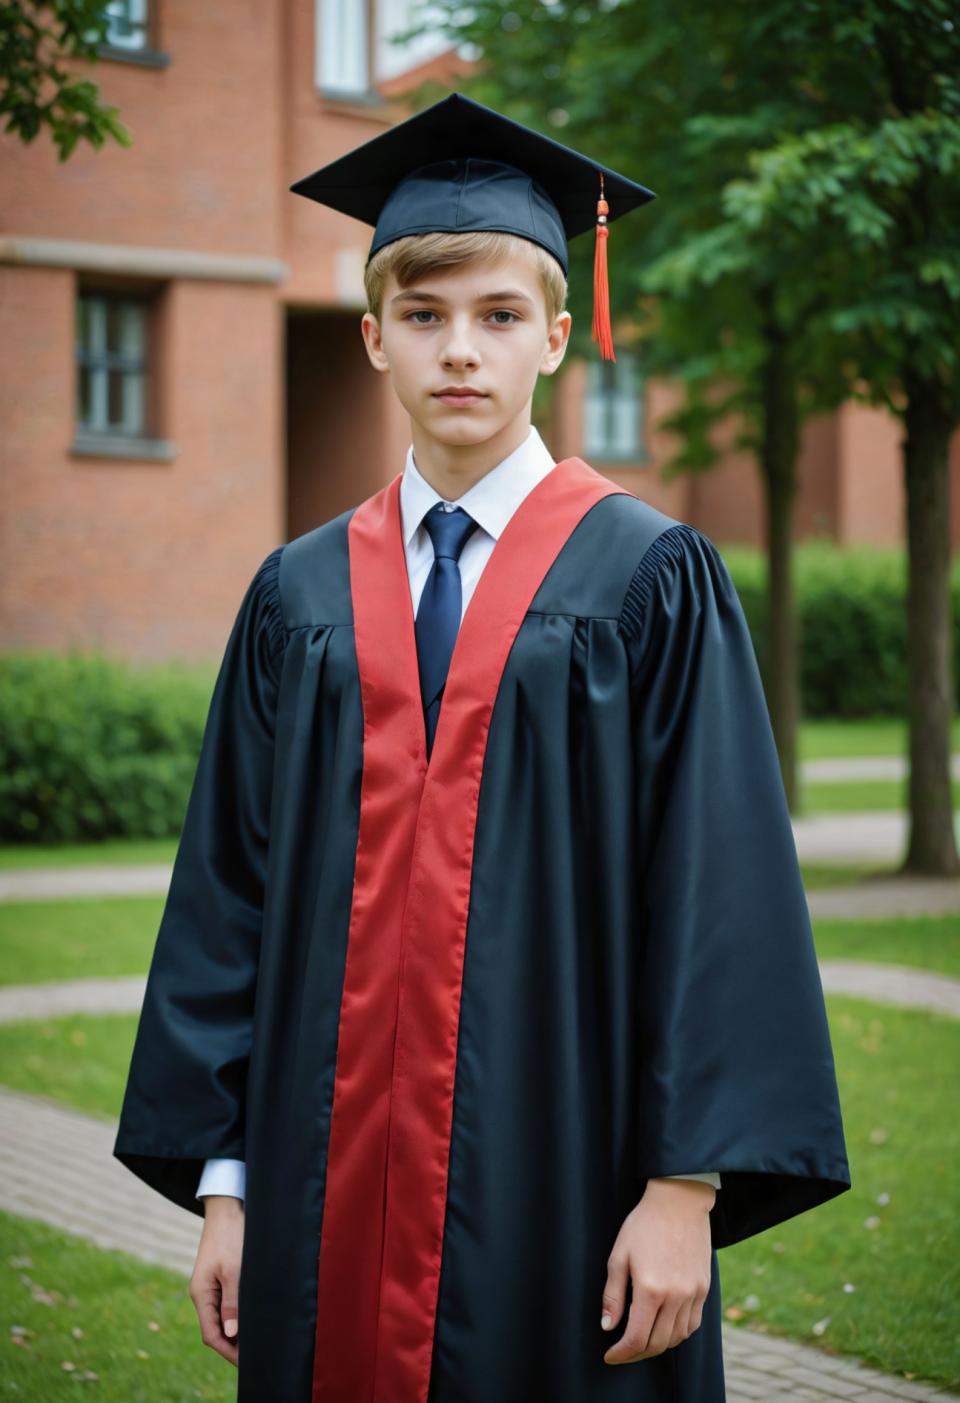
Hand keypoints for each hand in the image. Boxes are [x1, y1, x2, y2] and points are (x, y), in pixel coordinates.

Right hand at [190, 1195, 243, 1366]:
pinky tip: (251, 1319)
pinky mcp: (219, 1277)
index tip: (245, 1362)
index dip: (228, 1350)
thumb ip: (232, 1302)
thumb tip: (232, 1332)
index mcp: (201, 1293)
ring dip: (236, 1330)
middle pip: (215, 1328)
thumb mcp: (235, 1270)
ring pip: (221, 1317)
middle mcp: (203, 1293)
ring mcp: (210, 1286)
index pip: (211, 1333)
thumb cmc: (231, 1236)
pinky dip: (237, 1315)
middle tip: (254, 1356)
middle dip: (233, 1344)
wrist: (227, 1208)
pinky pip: (226, 1303)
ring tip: (256, 1341)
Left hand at [600, 1178, 713, 1364]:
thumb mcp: (619, 1256)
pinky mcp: (704, 1288)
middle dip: (637, 1354)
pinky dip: (678, 1333)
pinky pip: (693, 1324)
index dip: (621, 1353)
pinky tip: (665, 1327)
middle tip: (623, 1351)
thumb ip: (613, 1295)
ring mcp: (693, 1294)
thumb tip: (607, 1327)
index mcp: (650, 1289)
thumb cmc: (644, 1224)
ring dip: (658, 1345)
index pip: (636, 1339)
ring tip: (642, 1340)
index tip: (610, 1355)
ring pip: (677, 1338)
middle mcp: (675, 1296)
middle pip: (658, 1344)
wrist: (678, 1202)